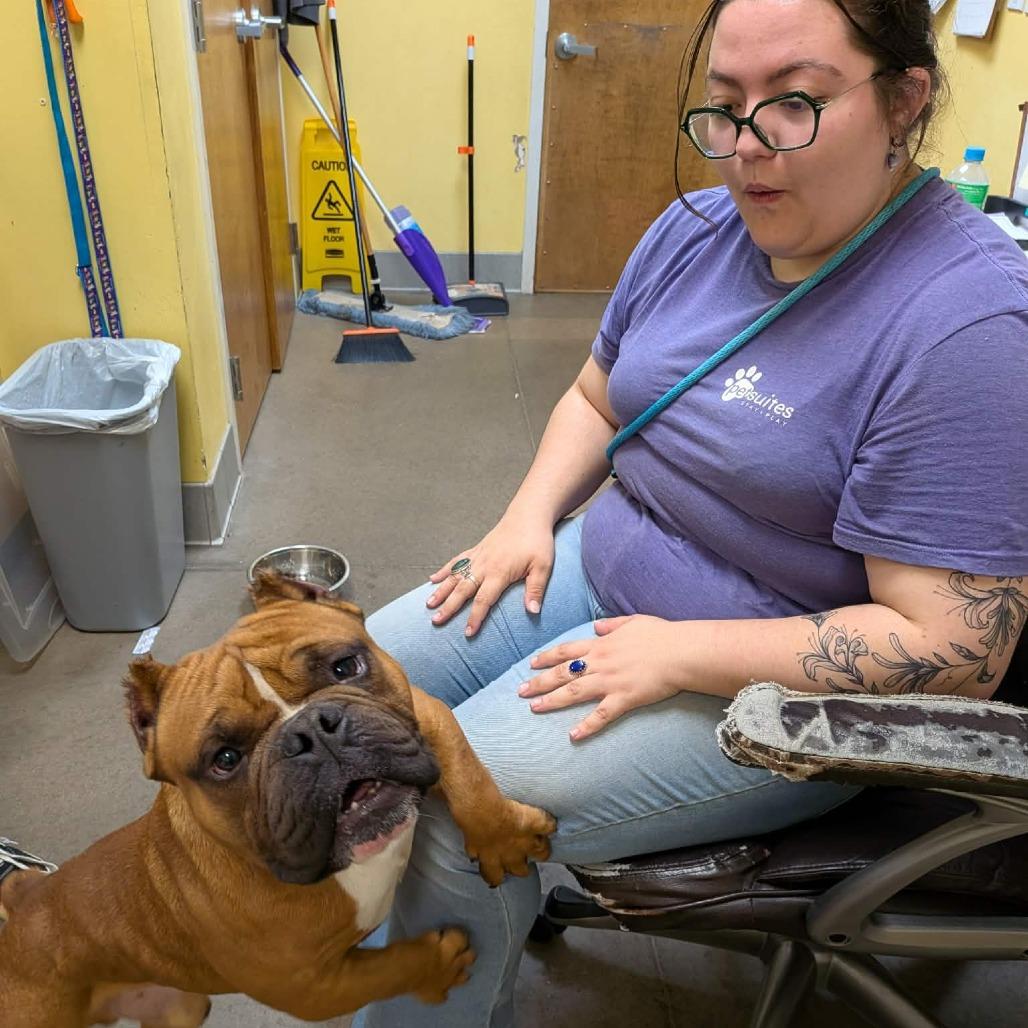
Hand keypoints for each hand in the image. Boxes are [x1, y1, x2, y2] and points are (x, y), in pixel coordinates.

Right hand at [427, 512, 555, 636]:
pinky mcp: (476, 549)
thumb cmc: (537, 541)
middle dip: (449, 607)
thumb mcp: (543, 566)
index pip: (483, 600)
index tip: (468, 632)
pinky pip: (456, 561)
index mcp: (500, 572)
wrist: (528, 515)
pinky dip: (444, 571)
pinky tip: (432, 580)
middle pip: (462, 590)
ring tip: (428, 604)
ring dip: (441, 591)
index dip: (475, 617)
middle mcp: (484, 565)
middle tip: (436, 621)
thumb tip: (533, 612)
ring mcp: (478, 556)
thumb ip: (535, 589)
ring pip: (455, 576)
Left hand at [518, 615, 686, 739]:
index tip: (531, 664)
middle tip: (520, 691)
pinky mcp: (624, 699)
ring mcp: (610, 682)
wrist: (680, 652)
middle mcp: (600, 662)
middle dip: (539, 682)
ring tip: (534, 709)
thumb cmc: (661, 635)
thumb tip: (596, 624)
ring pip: (574, 692)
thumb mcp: (633, 621)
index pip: (566, 651)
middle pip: (562, 672)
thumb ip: (612, 624)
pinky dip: (586, 726)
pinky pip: (601, 715)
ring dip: (552, 701)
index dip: (546, 657)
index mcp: (601, 644)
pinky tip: (572, 736)